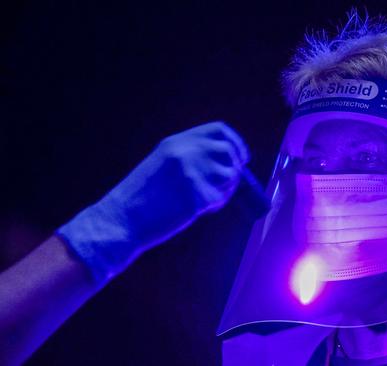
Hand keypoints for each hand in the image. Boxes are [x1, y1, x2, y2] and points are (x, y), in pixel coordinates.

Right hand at [57, 122, 248, 281]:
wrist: (121, 220)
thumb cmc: (143, 198)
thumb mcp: (163, 164)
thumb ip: (190, 156)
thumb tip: (227, 162)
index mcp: (175, 143)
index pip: (219, 130)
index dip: (236, 143)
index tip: (241, 157)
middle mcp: (185, 152)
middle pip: (229, 152)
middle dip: (235, 168)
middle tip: (226, 184)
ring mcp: (191, 173)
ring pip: (230, 175)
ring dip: (226, 188)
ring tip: (208, 198)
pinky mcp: (196, 196)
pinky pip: (220, 198)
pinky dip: (215, 205)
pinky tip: (199, 210)